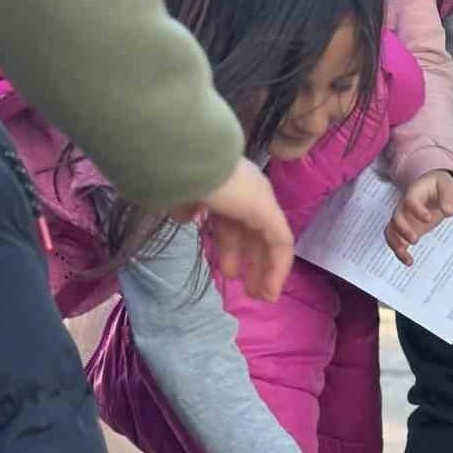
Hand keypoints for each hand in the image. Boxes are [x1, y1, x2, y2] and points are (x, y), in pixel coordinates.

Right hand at [168, 157, 294, 301]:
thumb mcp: (176, 194)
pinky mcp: (268, 211)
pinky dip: (277, 268)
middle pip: (253, 233)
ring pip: (270, 241)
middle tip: (244, 287)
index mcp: (226, 187)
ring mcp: (260, 200)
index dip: (232, 248)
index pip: (235, 222)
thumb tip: (184, 215)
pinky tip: (270, 290)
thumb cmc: (172, 174)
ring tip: (260, 295)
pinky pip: (281, 244)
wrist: (183, 156)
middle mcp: (248, 191)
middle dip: (249, 261)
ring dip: (265, 270)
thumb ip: (184, 205)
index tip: (228, 271)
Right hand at [386, 170, 452, 264]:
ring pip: (391, 232)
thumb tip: (449, 212)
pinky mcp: (406, 230)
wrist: (434, 188)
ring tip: (407, 257)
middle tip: (415, 240)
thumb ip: (449, 198)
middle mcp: (404, 207)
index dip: (417, 210)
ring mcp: (404, 219)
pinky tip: (409, 262)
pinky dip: (400, 252)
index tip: (429, 219)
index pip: (410, 200)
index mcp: (414, 193)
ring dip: (396, 244)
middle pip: (396, 218)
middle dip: (403, 230)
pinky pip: (397, 241)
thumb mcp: (448, 187)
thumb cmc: (440, 186)